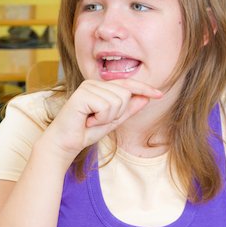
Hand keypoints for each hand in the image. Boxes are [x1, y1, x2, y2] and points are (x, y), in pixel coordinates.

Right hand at [40, 79, 160, 159]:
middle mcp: (94, 83)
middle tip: (98, 120)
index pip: (127, 84)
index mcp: (100, 87)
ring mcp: (88, 87)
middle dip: (117, 113)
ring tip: (92, 121)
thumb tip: (146, 98)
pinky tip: (87, 121)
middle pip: (125, 94)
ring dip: (107, 117)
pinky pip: (106, 106)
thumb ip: (128, 109)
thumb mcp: (113, 121)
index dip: (144, 89)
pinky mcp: (83, 94)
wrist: (65, 143)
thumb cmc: (86, 132)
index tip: (159, 95)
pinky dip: (100, 118)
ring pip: (118, 100)